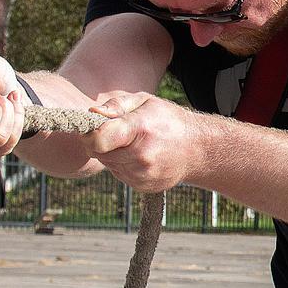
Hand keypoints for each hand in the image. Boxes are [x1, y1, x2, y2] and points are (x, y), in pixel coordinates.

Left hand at [84, 91, 200, 192]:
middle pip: (98, 152)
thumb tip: (92, 114)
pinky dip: (122, 165)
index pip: (97, 139)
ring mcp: (142, 174)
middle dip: (101, 141)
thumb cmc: (168, 121)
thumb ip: (116, 105)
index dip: (89, 133)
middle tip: (119, 132)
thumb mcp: (145, 102)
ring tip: (133, 143)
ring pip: (107, 164)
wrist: (198, 150)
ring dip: (112, 153)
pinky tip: (140, 156)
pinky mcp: (142, 186)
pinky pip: (118, 173)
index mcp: (140, 130)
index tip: (94, 127)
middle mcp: (141, 156)